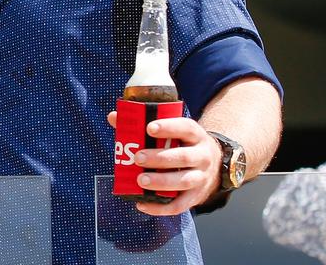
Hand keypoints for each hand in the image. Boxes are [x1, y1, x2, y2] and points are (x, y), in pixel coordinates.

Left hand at [107, 111, 221, 215]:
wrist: (211, 166)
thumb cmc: (182, 144)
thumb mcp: (173, 131)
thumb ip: (142, 124)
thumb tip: (113, 117)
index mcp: (195, 136)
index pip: (186, 128)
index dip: (169, 127)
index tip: (149, 128)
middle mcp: (202, 156)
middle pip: (184, 157)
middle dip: (160, 158)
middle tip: (138, 157)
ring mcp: (201, 178)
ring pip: (184, 181)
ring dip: (161, 182)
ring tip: (140, 180)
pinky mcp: (196, 197)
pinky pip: (180, 205)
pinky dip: (161, 208)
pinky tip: (142, 204)